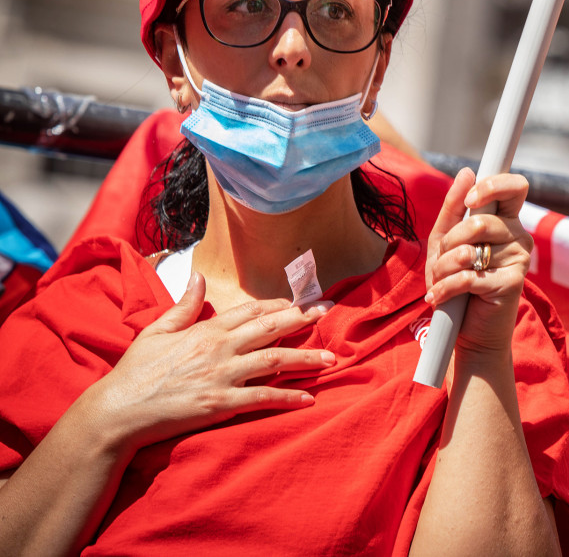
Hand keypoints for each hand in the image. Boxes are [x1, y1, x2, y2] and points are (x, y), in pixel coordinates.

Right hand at [83, 273, 334, 453]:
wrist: (118, 411)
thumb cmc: (136, 372)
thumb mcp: (157, 330)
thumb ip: (184, 305)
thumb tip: (198, 277)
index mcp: (206, 330)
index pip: (251, 311)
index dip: (278, 305)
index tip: (298, 302)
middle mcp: (220, 349)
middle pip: (270, 329)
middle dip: (303, 319)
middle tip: (328, 312)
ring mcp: (223, 376)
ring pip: (274, 361)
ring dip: (306, 359)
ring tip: (331, 358)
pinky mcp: (221, 404)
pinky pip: (262, 398)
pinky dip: (287, 398)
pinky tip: (308, 398)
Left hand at [425, 168, 532, 354]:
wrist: (467, 332)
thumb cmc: (457, 282)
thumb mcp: (445, 243)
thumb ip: (454, 208)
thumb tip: (467, 172)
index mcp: (507, 220)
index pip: (515, 187)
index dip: (493, 186)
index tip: (472, 199)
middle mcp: (519, 236)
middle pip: (481, 221)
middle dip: (450, 241)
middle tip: (443, 259)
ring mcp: (519, 260)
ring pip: (470, 250)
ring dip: (443, 268)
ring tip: (440, 281)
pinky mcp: (512, 283)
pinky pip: (469, 276)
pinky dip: (445, 288)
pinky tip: (437, 297)